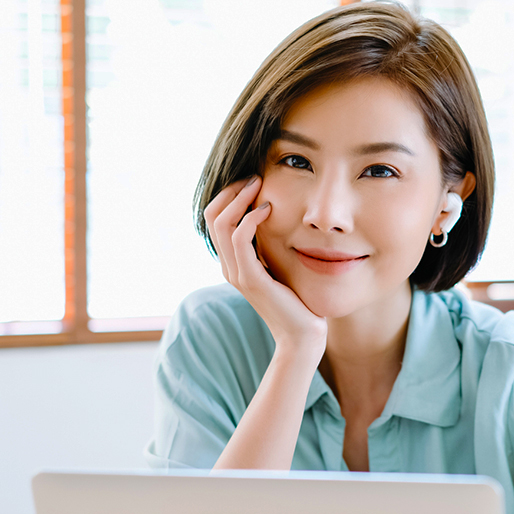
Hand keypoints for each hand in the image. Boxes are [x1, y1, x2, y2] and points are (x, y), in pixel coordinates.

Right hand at [205, 176, 326, 358]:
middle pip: (212, 216)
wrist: (302, 335)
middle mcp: (229, 267)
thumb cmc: (297, 301)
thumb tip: (275, 220)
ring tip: (260, 186)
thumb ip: (271, 248)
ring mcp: (237, 273)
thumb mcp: (280, 267)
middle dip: (231, 191)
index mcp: (233, 263)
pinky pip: (239, 238)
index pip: (216, 219)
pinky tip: (268, 209)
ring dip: (239, 198)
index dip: (230, 196)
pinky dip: (251, 217)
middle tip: (254, 178)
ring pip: (221, 223)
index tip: (253, 182)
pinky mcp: (250, 279)